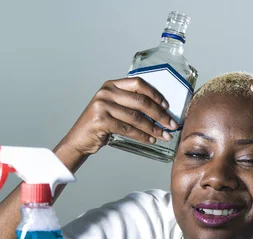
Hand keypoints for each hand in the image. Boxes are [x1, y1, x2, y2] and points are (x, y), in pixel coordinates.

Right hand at [62, 77, 179, 154]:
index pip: (138, 83)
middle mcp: (106, 92)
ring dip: (154, 128)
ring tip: (164, 135)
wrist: (79, 139)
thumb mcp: (113, 107)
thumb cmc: (100, 124)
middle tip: (172, 124)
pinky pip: (128, 129)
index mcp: (111, 85)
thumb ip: (130, 104)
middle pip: (141, 101)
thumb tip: (159, 111)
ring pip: (136, 117)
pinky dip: (142, 136)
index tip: (167, 106)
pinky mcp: (101, 120)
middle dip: (160, 114)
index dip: (155, 94)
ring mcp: (102, 105)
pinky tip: (151, 140)